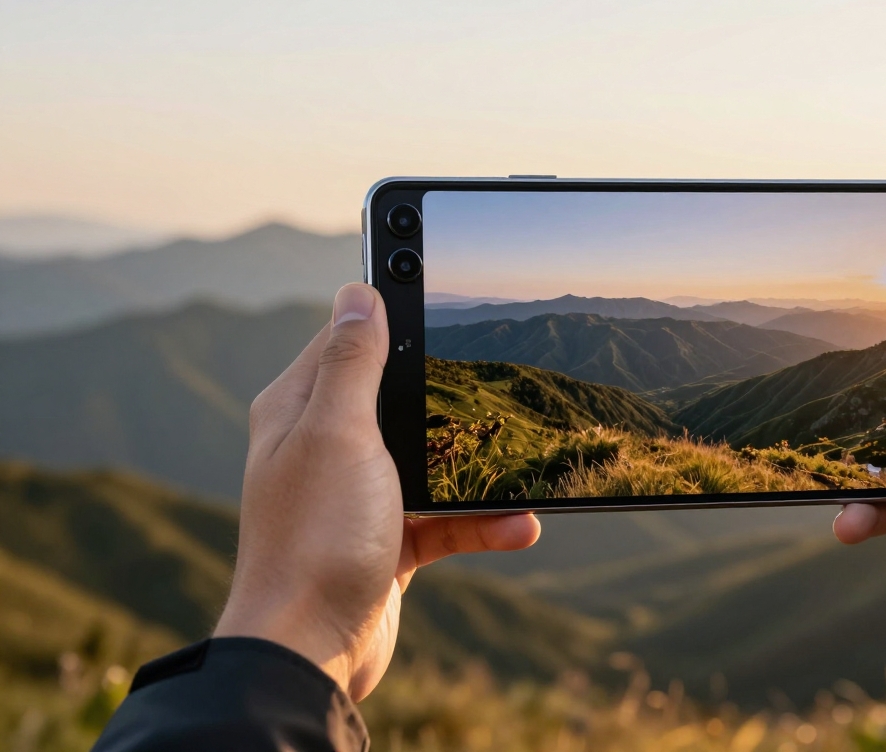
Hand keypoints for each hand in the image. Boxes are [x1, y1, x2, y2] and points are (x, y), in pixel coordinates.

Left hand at [214, 283, 539, 699]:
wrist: (308, 651)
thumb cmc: (316, 538)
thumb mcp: (340, 434)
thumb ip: (353, 363)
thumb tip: (359, 291)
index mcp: (300, 410)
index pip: (347, 340)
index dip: (392, 315)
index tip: (440, 293)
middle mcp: (325, 448)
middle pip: (398, 398)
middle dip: (450, 394)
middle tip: (500, 379)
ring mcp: (357, 497)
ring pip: (431, 463)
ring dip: (479, 471)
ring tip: (527, 473)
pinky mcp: (387, 541)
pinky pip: (444, 519)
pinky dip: (482, 522)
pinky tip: (521, 525)